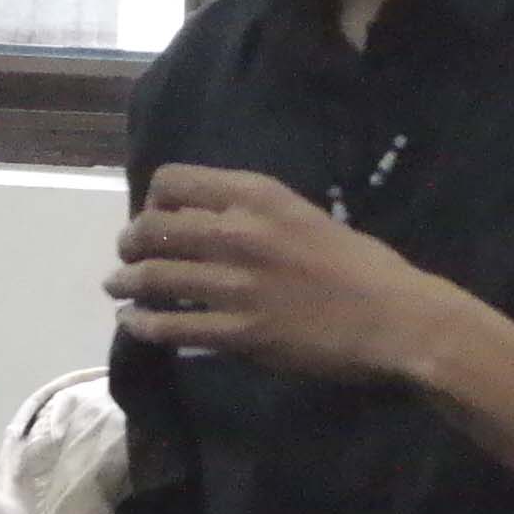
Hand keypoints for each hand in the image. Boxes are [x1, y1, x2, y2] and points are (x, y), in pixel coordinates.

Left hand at [112, 167, 463, 387]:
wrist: (395, 318)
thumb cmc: (362, 267)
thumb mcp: (305, 217)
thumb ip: (257, 216)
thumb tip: (214, 225)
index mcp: (257, 196)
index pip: (172, 181)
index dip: (152, 200)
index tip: (155, 217)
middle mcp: (238, 233)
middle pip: (152, 230)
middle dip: (130, 243)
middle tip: (127, 256)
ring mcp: (236, 285)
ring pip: (153, 278)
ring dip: (126, 284)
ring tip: (118, 289)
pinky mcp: (240, 332)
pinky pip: (173, 327)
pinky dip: (145, 325)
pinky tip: (135, 325)